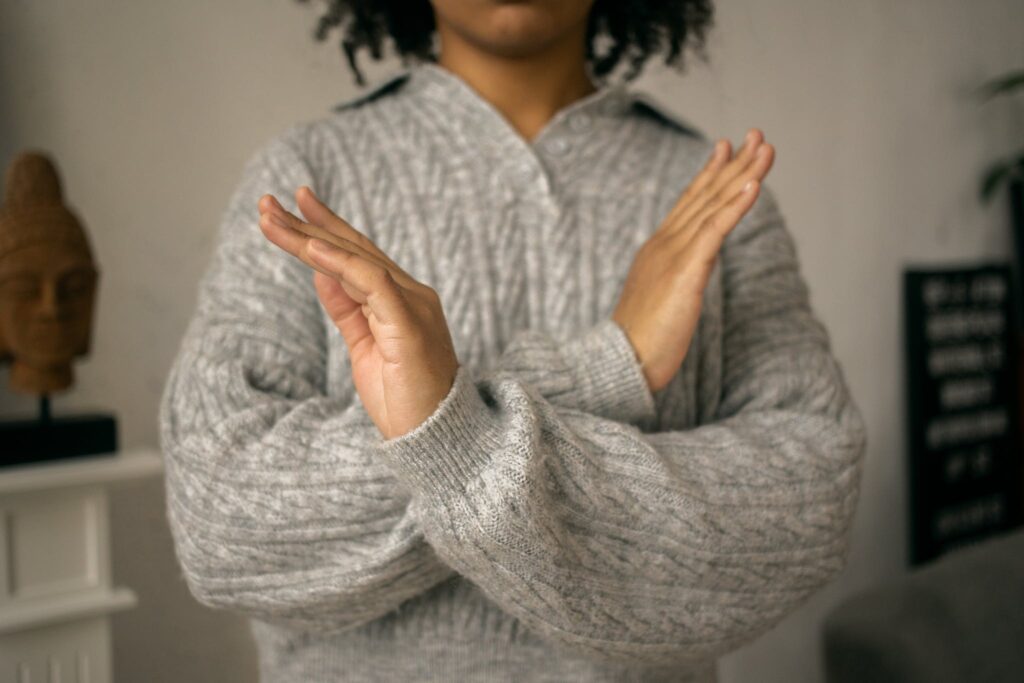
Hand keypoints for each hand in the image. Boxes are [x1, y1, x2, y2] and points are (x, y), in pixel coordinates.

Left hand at [256, 186, 459, 439]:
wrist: (434, 438)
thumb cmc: (405, 399)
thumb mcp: (364, 348)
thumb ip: (347, 309)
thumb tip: (321, 273)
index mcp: (401, 300)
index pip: (359, 254)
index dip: (326, 227)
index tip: (294, 205)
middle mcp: (411, 294)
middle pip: (353, 249)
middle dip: (308, 224)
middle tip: (267, 203)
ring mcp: (413, 305)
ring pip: (356, 259)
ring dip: (310, 238)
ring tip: (272, 220)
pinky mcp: (409, 323)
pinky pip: (372, 282)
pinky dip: (340, 263)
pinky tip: (311, 249)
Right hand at [612, 128, 775, 393]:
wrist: (621, 363)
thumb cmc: (639, 342)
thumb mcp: (662, 299)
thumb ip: (677, 275)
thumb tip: (695, 267)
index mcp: (658, 250)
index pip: (688, 203)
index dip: (710, 174)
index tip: (726, 148)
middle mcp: (664, 244)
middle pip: (704, 195)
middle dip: (733, 163)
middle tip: (757, 135)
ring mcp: (673, 255)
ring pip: (713, 205)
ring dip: (742, 174)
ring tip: (764, 148)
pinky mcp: (685, 272)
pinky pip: (714, 232)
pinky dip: (735, 206)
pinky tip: (754, 185)